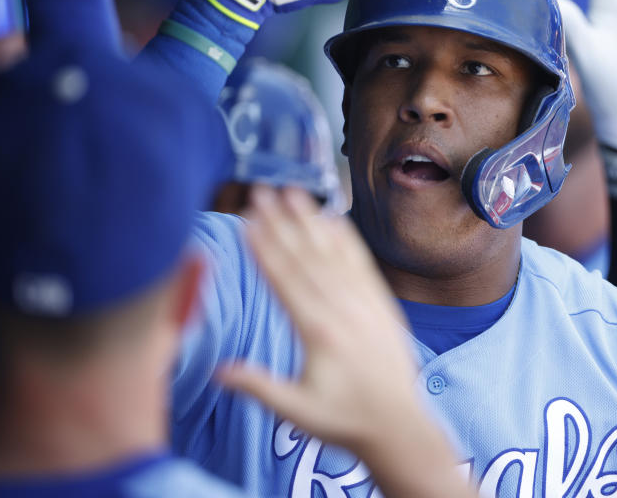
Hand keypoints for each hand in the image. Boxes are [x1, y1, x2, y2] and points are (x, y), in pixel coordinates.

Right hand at [217, 186, 420, 450]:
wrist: (399, 425)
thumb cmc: (345, 421)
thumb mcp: (297, 411)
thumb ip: (259, 387)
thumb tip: (218, 371)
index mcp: (319, 332)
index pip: (285, 280)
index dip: (265, 247)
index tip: (248, 220)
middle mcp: (344, 310)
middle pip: (306, 257)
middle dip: (281, 222)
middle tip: (262, 191)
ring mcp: (366, 303)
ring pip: (333, 253)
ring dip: (311, 221)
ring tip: (293, 192)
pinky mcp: (382, 304)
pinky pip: (362, 264)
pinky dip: (347, 239)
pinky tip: (334, 219)